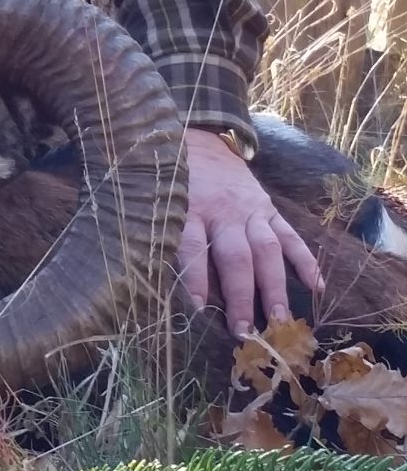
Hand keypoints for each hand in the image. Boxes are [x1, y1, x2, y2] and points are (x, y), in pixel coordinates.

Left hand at [179, 128, 322, 335]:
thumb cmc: (176, 180)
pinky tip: (317, 286)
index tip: (200, 309)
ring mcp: (251, 210)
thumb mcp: (162, 200)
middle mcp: (224, 212)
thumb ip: (164, 231)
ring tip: (279, 319)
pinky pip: (290, 235)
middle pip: (236, 257)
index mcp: (191, 210)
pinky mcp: (269, 208)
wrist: (199, 139)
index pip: (193, 246)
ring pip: (267, 250)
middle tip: (244, 331)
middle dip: (241, 295)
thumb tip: (154, 278)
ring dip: (275, 286)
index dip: (195, 278)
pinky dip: (306, 261)